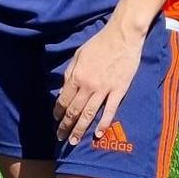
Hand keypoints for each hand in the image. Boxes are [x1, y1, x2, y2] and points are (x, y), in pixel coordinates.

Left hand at [54, 17, 147, 147]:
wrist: (122, 36)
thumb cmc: (99, 44)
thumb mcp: (78, 55)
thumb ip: (70, 73)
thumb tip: (64, 89)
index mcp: (76, 76)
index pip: (63, 100)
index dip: (58, 113)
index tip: (56, 121)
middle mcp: (88, 86)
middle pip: (74, 111)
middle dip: (65, 126)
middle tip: (60, 138)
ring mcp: (104, 89)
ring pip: (88, 114)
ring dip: (79, 130)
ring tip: (73, 141)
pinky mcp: (119, 91)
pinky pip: (109, 111)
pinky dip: (103, 124)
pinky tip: (98, 134)